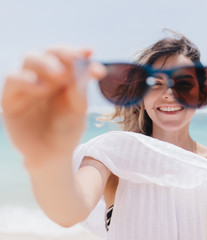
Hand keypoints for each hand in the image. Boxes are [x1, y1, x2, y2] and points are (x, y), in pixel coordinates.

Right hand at [1, 46, 105, 166]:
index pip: (67, 56)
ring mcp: (27, 85)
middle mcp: (45, 77)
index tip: (89, 52)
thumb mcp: (78, 109)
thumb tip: (93, 66)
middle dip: (62, 54)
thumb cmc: (67, 129)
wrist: (52, 155)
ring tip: (60, 76)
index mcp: (64, 77)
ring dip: (46, 63)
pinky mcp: (11, 98)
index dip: (77, 52)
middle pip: (49, 52)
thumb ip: (81, 88)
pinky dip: (27, 79)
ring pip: (30, 59)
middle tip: (75, 60)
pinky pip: (13, 79)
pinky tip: (41, 88)